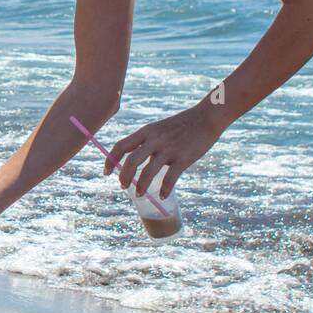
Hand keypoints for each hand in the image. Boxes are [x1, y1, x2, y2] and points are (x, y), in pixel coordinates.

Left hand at [104, 103, 222, 197]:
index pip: (121, 146)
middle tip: (122, 186)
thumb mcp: (159, 129)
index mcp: (146, 131)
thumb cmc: (182, 125)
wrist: (206, 117)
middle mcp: (154, 140)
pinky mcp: (183, 158)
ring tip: (139, 194)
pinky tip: (162, 196)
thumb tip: (136, 164)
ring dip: (140, 186)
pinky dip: (164, 190)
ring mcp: (169, 149)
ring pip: (148, 172)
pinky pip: (170, 178)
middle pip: (131, 161)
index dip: (110, 161)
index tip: (106, 173)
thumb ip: (147, 143)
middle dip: (124, 177)